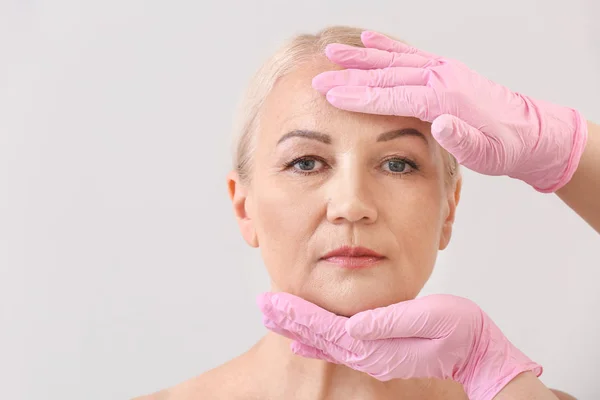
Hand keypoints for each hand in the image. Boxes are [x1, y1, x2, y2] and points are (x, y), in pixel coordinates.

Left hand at [257, 292, 541, 399]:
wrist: (477, 352)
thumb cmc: (459, 332)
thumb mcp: (428, 321)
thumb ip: (390, 324)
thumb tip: (353, 325)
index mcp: (377, 347)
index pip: (327, 330)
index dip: (298, 316)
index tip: (272, 305)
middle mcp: (368, 354)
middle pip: (319, 335)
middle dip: (290, 320)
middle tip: (263, 306)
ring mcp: (372, 354)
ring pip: (326, 339)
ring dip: (299, 326)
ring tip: (275, 316)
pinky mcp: (378, 349)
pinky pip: (340, 343)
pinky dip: (317, 335)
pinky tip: (303, 336)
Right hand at [312, 31, 587, 192]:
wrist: (530, 132)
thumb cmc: (504, 146)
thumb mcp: (486, 152)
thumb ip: (462, 138)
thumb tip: (441, 123)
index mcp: (445, 100)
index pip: (393, 97)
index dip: (359, 97)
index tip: (330, 95)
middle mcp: (440, 78)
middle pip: (385, 76)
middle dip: (349, 77)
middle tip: (319, 79)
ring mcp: (442, 70)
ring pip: (393, 61)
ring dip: (361, 58)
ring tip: (332, 53)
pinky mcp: (443, 70)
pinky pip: (409, 55)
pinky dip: (386, 47)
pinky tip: (369, 41)